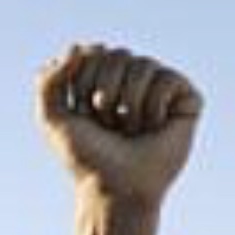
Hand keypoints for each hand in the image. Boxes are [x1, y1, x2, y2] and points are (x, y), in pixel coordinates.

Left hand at [37, 43, 200, 209]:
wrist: (115, 187)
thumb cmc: (87, 157)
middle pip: (118, 54)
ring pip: (144, 65)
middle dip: (105, 93)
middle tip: (108, 124)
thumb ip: (48, 81)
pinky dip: (154, 107)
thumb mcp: (52, 118)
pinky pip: (168, 79)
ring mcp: (160, 88)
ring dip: (129, 104)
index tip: (83, 114)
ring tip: (131, 129)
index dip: (83, 83)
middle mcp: (132, 79)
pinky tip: (155, 127)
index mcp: (103, 79)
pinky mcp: (186, 99)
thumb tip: (77, 47)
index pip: (93, 52)